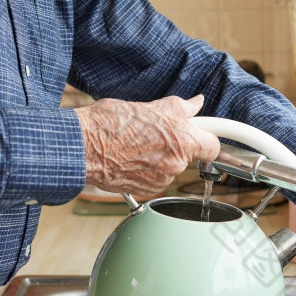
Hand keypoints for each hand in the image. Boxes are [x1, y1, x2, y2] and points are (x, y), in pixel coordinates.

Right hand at [75, 94, 219, 196]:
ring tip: (133, 144)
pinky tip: (127, 158)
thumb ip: (179, 108)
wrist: (82, 147)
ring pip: (167, 167)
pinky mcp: (144, 191)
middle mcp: (174, 164)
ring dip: (156, 158)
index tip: (204, 136)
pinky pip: (152, 179)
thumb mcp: (149, 107)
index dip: (208, 139)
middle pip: (186, 155)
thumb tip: (195, 103)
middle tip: (151, 131)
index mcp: (182, 140)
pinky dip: (143, 171)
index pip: (213, 146)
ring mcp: (159, 180)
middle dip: (173, 144)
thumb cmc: (109, 125)